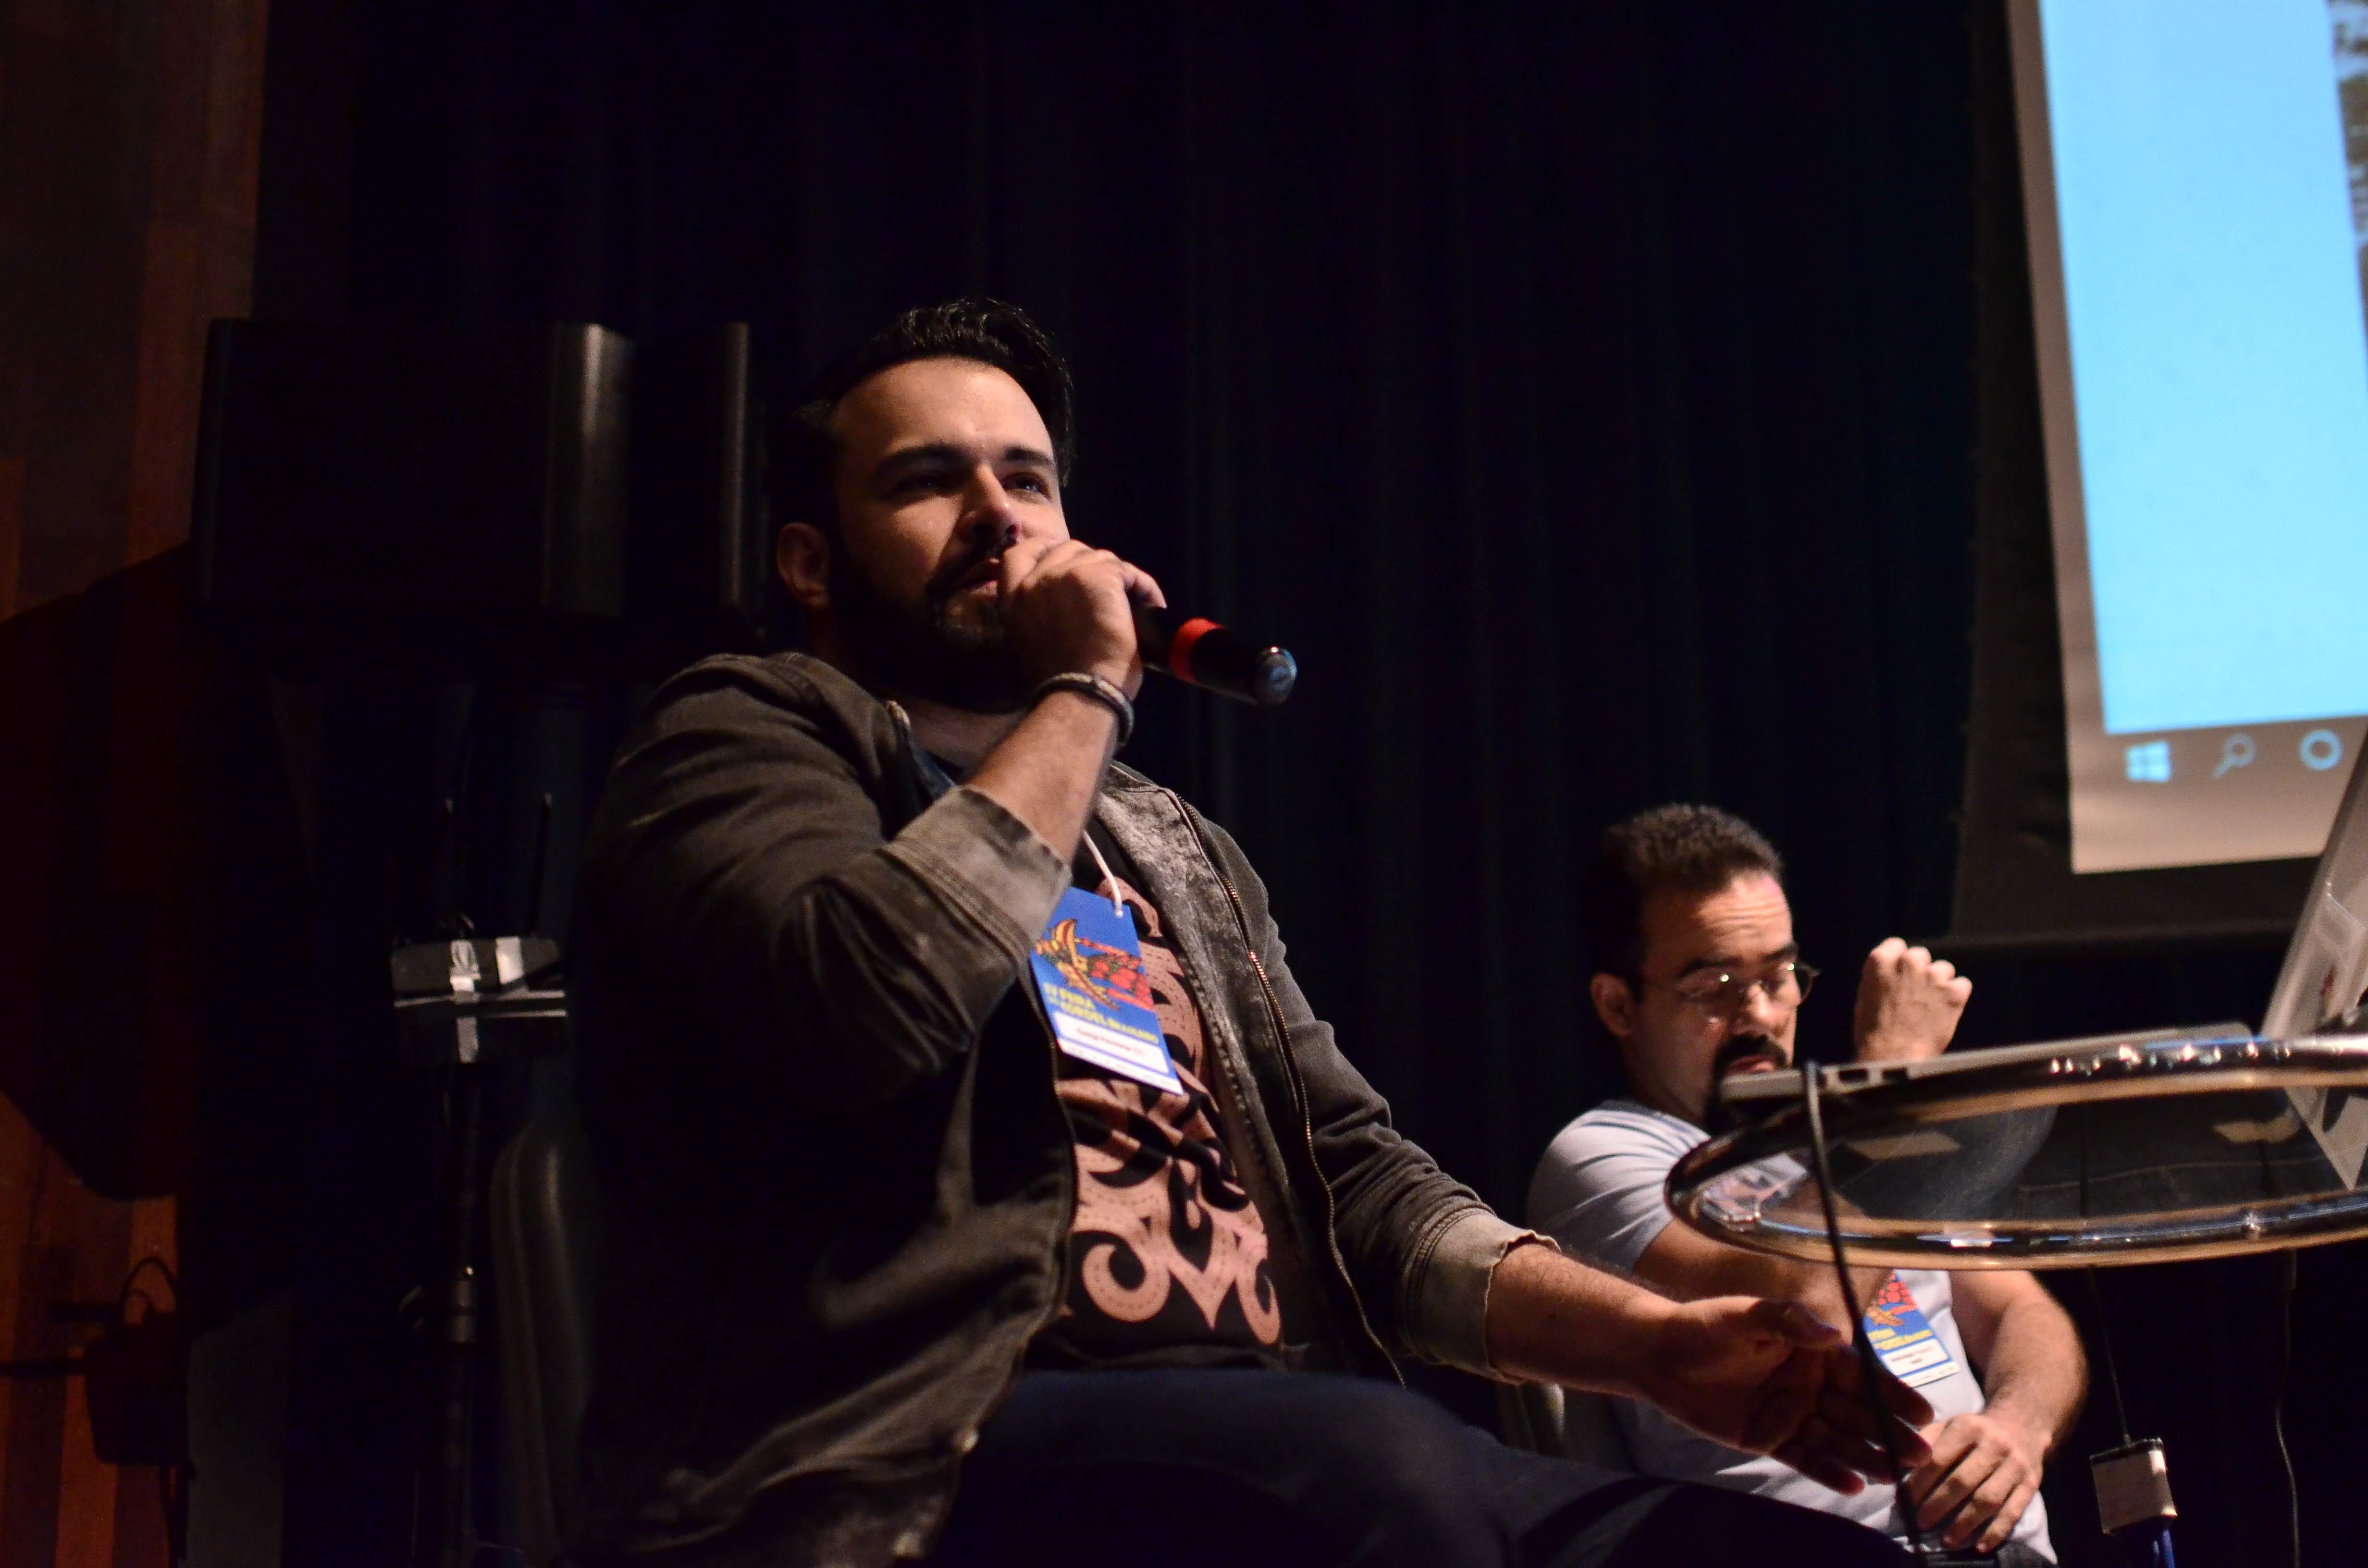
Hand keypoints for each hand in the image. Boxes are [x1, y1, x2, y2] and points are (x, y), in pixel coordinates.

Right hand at [998, 537, 1164, 696]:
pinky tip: (1151, 606)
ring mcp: (1067, 574)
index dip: (1043, 549)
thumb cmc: (1062, 682)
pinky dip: (1144, 588)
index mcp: (1014, 598)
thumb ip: (1039, 614)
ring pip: (1102, 559)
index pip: (1019, 553)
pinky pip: (1129, 572)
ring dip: (1120, 580)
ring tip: (1134, 606)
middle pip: (1069, 549)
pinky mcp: (1100, 576)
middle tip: (1111, 591)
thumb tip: (1066, 604)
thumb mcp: (1032, 642)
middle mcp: (1036, 579)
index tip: (1064, 559)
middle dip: (1091, 564)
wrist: (1081, 692)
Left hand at [1642, 1296, 1932, 1494]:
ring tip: (1897, 1476)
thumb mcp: (1746, 1314)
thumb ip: (1788, 1322)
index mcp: (1812, 1352)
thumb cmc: (1705, 1326)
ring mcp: (1791, 1414)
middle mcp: (1809, 1384)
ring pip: (1837, 1439)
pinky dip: (1829, 1472)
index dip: (1893, 1393)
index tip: (1925, 1413)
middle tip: (1922, 1455)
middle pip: (1857, 1412)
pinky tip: (1856, 1486)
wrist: (1660, 1355)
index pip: (1862, 1374)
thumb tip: (1833, 1332)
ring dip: (1868, 1456)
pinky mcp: (1769, 1438)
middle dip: (1890, 1433)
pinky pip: (1805, 1459)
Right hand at [1853, 938, 1969, 1062]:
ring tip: (1931, 1005)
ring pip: (1944, 968)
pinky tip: (1946, 1010)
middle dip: (1920, 971)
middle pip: (1921, 955)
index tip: (1902, 973)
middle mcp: (1908, 963)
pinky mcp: (1954, 993)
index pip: (1897, 945)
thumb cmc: (1874, 1032)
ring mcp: (1933, 976)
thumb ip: (1882, 977)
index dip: (1900, 960)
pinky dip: (1957, 996)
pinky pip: (1963, 984)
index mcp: (1881, 961)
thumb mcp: (1866, 996)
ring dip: (1939, 983)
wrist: (1894, 1057)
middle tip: (1916, 993)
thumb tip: (1894, 973)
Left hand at [1903, 1409, 2045, 1552]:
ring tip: (1947, 1540)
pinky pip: (2013, 1512)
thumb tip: (1889, 1460)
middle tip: (1921, 1523)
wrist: (2022, 1423)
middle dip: (1938, 1505)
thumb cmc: (1975, 1431)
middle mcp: (1994, 1444)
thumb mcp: (1949, 1425)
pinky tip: (1980, 1546)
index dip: (1919, 1483)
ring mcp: (2015, 1465)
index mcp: (1968, 1427)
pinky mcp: (2032, 1484)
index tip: (1904, 1502)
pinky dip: (1996, 1532)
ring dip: (1965, 1523)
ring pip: (1987, 1500)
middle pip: (1962, 1481)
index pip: (1938, 1459)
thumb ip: (1923, 1443)